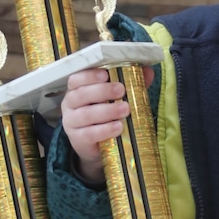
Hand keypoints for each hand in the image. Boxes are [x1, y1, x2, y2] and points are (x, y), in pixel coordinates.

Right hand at [60, 65, 153, 184]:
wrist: (99, 147)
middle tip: (121, 90)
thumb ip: (130, 84)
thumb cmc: (106, 117)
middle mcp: (70, 105)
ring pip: (86, 114)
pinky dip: (105, 130)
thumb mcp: (116, 99)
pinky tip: (118, 127)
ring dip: (107, 111)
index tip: (106, 74)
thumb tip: (148, 71)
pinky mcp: (77, 140)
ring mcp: (71, 123)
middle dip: (102, 91)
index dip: (89, 75)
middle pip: (81, 94)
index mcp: (77, 90)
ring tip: (125, 109)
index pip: (76, 79)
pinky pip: (89, 134)